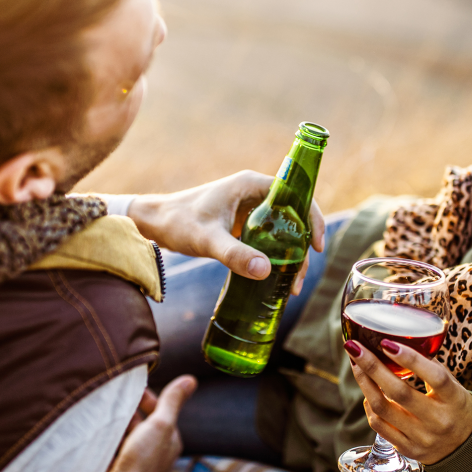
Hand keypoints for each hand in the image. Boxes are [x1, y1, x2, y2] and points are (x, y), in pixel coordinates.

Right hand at [95, 375, 196, 471]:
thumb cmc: (142, 460)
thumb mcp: (161, 425)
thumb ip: (172, 401)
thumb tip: (191, 379)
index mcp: (169, 440)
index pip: (161, 411)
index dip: (147, 397)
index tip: (131, 387)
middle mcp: (155, 450)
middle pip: (142, 421)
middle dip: (129, 408)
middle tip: (114, 396)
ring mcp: (136, 460)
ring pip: (126, 432)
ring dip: (117, 421)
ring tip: (104, 409)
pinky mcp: (119, 467)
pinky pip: (113, 445)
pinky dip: (108, 435)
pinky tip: (98, 428)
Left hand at [127, 171, 325, 292]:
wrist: (152, 223)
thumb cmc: (177, 222)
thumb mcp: (207, 239)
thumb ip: (234, 254)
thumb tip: (266, 271)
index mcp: (251, 185)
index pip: (297, 196)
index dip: (313, 219)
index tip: (318, 246)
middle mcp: (253, 194)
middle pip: (293, 218)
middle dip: (301, 248)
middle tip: (299, 278)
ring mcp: (248, 210)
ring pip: (282, 231)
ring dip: (289, 256)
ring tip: (290, 286)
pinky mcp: (241, 225)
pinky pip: (267, 239)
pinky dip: (274, 257)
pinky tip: (275, 279)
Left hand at [345, 340, 471, 464]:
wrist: (465, 449)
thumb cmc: (456, 408)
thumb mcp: (455, 387)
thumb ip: (432, 368)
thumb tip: (400, 344)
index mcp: (455, 400)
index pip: (434, 377)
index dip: (410, 359)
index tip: (387, 343)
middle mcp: (438, 421)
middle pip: (399, 392)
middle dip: (372, 366)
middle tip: (354, 348)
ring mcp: (422, 438)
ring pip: (382, 409)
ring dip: (364, 383)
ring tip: (356, 365)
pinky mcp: (408, 450)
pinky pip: (379, 426)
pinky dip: (369, 406)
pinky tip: (367, 392)